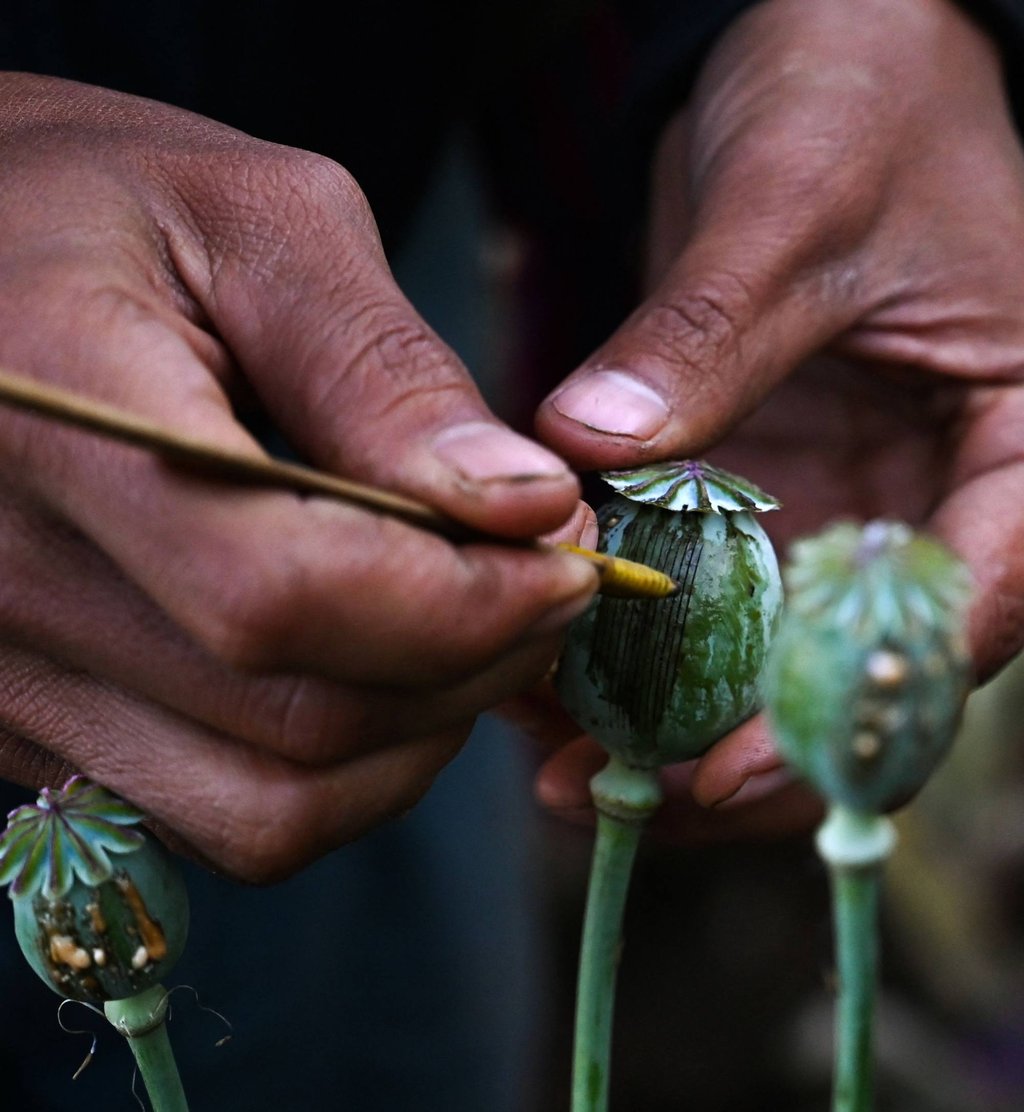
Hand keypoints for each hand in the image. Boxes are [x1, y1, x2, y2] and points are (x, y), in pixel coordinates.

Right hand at [0, 73, 598, 879]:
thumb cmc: (106, 210)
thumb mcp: (260, 225)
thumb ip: (384, 373)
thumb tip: (527, 507)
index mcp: (51, 411)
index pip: (282, 593)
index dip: (465, 603)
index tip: (570, 555)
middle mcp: (2, 579)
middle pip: (298, 719)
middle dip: (473, 663)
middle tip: (549, 576)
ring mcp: (8, 674)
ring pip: (272, 806)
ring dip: (418, 732)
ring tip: (473, 624)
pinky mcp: (36, 720)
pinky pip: (222, 815)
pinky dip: (340, 771)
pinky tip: (379, 668)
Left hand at [533, 0, 1023, 836]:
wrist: (829, 60)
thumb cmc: (865, 97)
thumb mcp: (797, 201)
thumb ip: (709, 330)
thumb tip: (592, 445)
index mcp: (1017, 450)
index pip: (964, 617)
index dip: (846, 716)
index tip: (719, 772)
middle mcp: (929, 503)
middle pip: (851, 679)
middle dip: (732, 757)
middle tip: (602, 792)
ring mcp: (837, 507)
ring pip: (766, 661)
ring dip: (663, 719)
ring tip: (546, 753)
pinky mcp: (758, 493)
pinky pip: (699, 597)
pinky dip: (629, 643)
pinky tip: (539, 668)